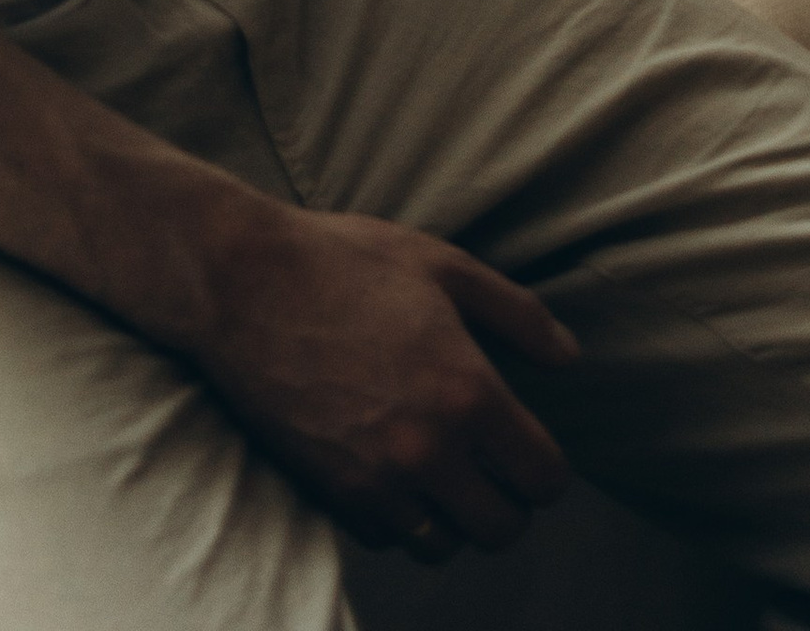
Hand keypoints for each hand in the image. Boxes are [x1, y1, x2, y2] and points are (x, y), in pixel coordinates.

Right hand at [192, 194, 574, 559]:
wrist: (243, 283)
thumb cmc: (346, 262)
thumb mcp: (444, 265)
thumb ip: (517, 314)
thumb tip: (567, 357)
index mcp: (468, 394)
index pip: (542, 480)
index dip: (546, 467)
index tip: (530, 449)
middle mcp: (427, 452)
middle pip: (500, 530)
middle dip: (507, 503)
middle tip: (492, 467)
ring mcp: (374, 481)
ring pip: (442, 547)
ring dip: (451, 517)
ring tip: (443, 472)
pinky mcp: (329, 494)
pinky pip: (385, 538)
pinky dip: (396, 517)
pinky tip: (391, 469)